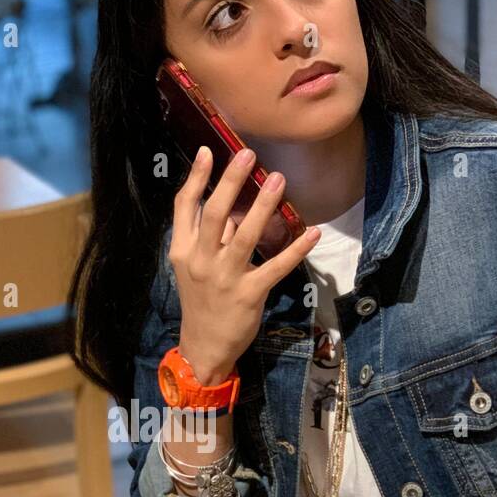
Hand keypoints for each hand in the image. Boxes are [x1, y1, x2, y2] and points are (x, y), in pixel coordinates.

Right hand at [171, 145, 320, 384]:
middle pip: (215, 214)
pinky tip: (312, 233)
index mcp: (184, 250)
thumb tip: (235, 208)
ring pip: (244, 235)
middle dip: (230, 181)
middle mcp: (201, 261)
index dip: (197, 178)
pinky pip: (275, 267)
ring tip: (278, 180)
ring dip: (263, 206)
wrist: (204, 345)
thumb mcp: (195, 267)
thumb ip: (211, 238)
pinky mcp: (248, 294)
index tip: (209, 151)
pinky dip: (295, 250)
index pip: (185, 207)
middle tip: (248, 154)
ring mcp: (225, 278)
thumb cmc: (202, 301)